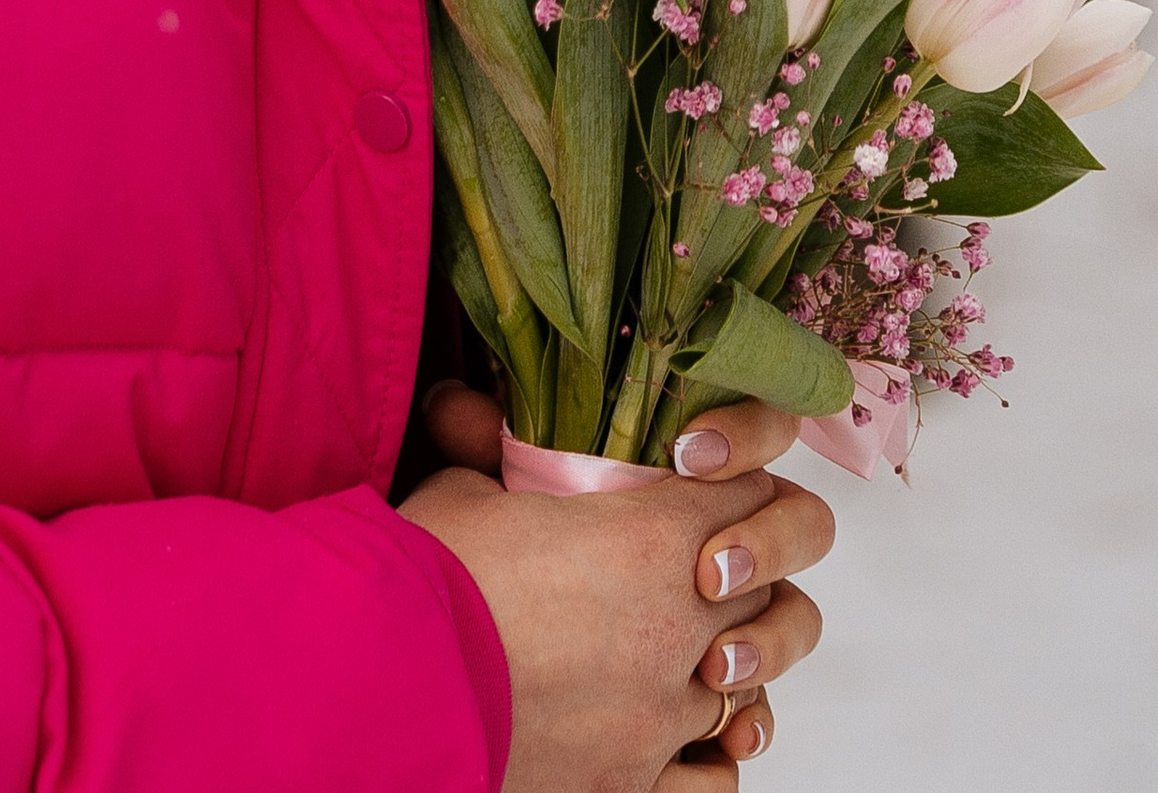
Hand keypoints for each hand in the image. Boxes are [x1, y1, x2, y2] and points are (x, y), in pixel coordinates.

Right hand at [400, 386, 831, 792]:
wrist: (385, 683)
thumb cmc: (425, 577)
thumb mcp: (462, 487)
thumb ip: (491, 445)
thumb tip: (467, 402)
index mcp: (650, 537)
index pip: (753, 493)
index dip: (739, 484)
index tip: (711, 486)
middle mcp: (678, 625)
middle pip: (772, 591)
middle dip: (748, 572)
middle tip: (707, 566)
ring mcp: (664, 715)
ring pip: (756, 683)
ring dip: (735, 662)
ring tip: (703, 653)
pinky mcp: (635, 785)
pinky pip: (720, 777)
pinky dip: (715, 752)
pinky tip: (687, 731)